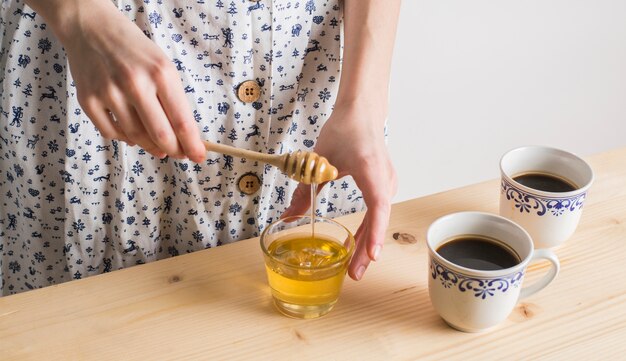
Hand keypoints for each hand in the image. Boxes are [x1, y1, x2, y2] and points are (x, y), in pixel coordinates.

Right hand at [43, 0, 204, 161]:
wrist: (91, 29)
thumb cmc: (134, 50)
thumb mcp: (163, 67)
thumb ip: (174, 101)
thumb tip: (185, 138)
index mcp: (161, 74)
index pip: (182, 121)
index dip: (192, 145)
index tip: (199, 156)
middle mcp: (135, 83)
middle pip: (161, 135)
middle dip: (174, 150)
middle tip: (178, 154)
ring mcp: (109, 92)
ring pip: (136, 138)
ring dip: (150, 146)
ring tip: (157, 145)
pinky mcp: (88, 100)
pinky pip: (112, 133)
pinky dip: (125, 138)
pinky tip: (132, 133)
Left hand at [282, 102, 396, 279]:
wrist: (362, 112)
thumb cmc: (345, 129)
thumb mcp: (319, 160)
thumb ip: (305, 190)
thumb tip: (288, 217)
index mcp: (371, 171)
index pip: (377, 207)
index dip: (374, 234)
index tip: (370, 256)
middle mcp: (384, 180)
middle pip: (378, 220)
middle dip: (366, 249)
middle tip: (353, 275)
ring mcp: (386, 183)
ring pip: (379, 219)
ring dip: (367, 241)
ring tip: (354, 266)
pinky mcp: (383, 185)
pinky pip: (378, 212)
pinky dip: (369, 229)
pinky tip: (357, 243)